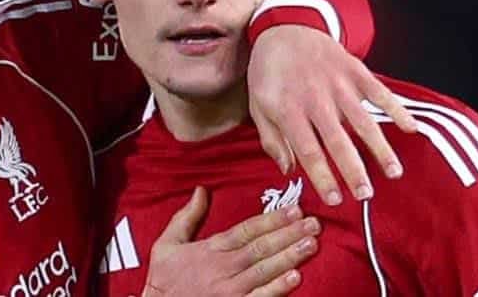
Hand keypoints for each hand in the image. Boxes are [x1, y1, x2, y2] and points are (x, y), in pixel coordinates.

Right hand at [142, 187, 319, 296]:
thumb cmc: (163, 281)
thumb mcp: (167, 244)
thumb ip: (187, 217)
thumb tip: (202, 190)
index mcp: (210, 249)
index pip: (246, 230)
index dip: (272, 219)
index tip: (294, 209)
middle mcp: (223, 268)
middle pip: (261, 248)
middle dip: (289, 234)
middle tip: (314, 224)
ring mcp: (230, 291)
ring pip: (265, 271)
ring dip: (290, 257)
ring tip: (312, 244)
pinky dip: (277, 289)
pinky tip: (295, 278)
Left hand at [247, 25, 417, 204]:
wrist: (285, 27)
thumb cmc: (270, 72)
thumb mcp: (258, 104)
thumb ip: (271, 139)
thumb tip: (288, 170)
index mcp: (288, 109)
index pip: (308, 150)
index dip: (322, 176)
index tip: (334, 200)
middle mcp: (315, 98)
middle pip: (337, 140)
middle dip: (353, 170)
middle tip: (365, 196)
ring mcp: (338, 83)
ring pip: (362, 120)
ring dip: (379, 147)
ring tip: (393, 173)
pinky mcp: (354, 69)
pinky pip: (379, 91)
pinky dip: (396, 109)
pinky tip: (411, 129)